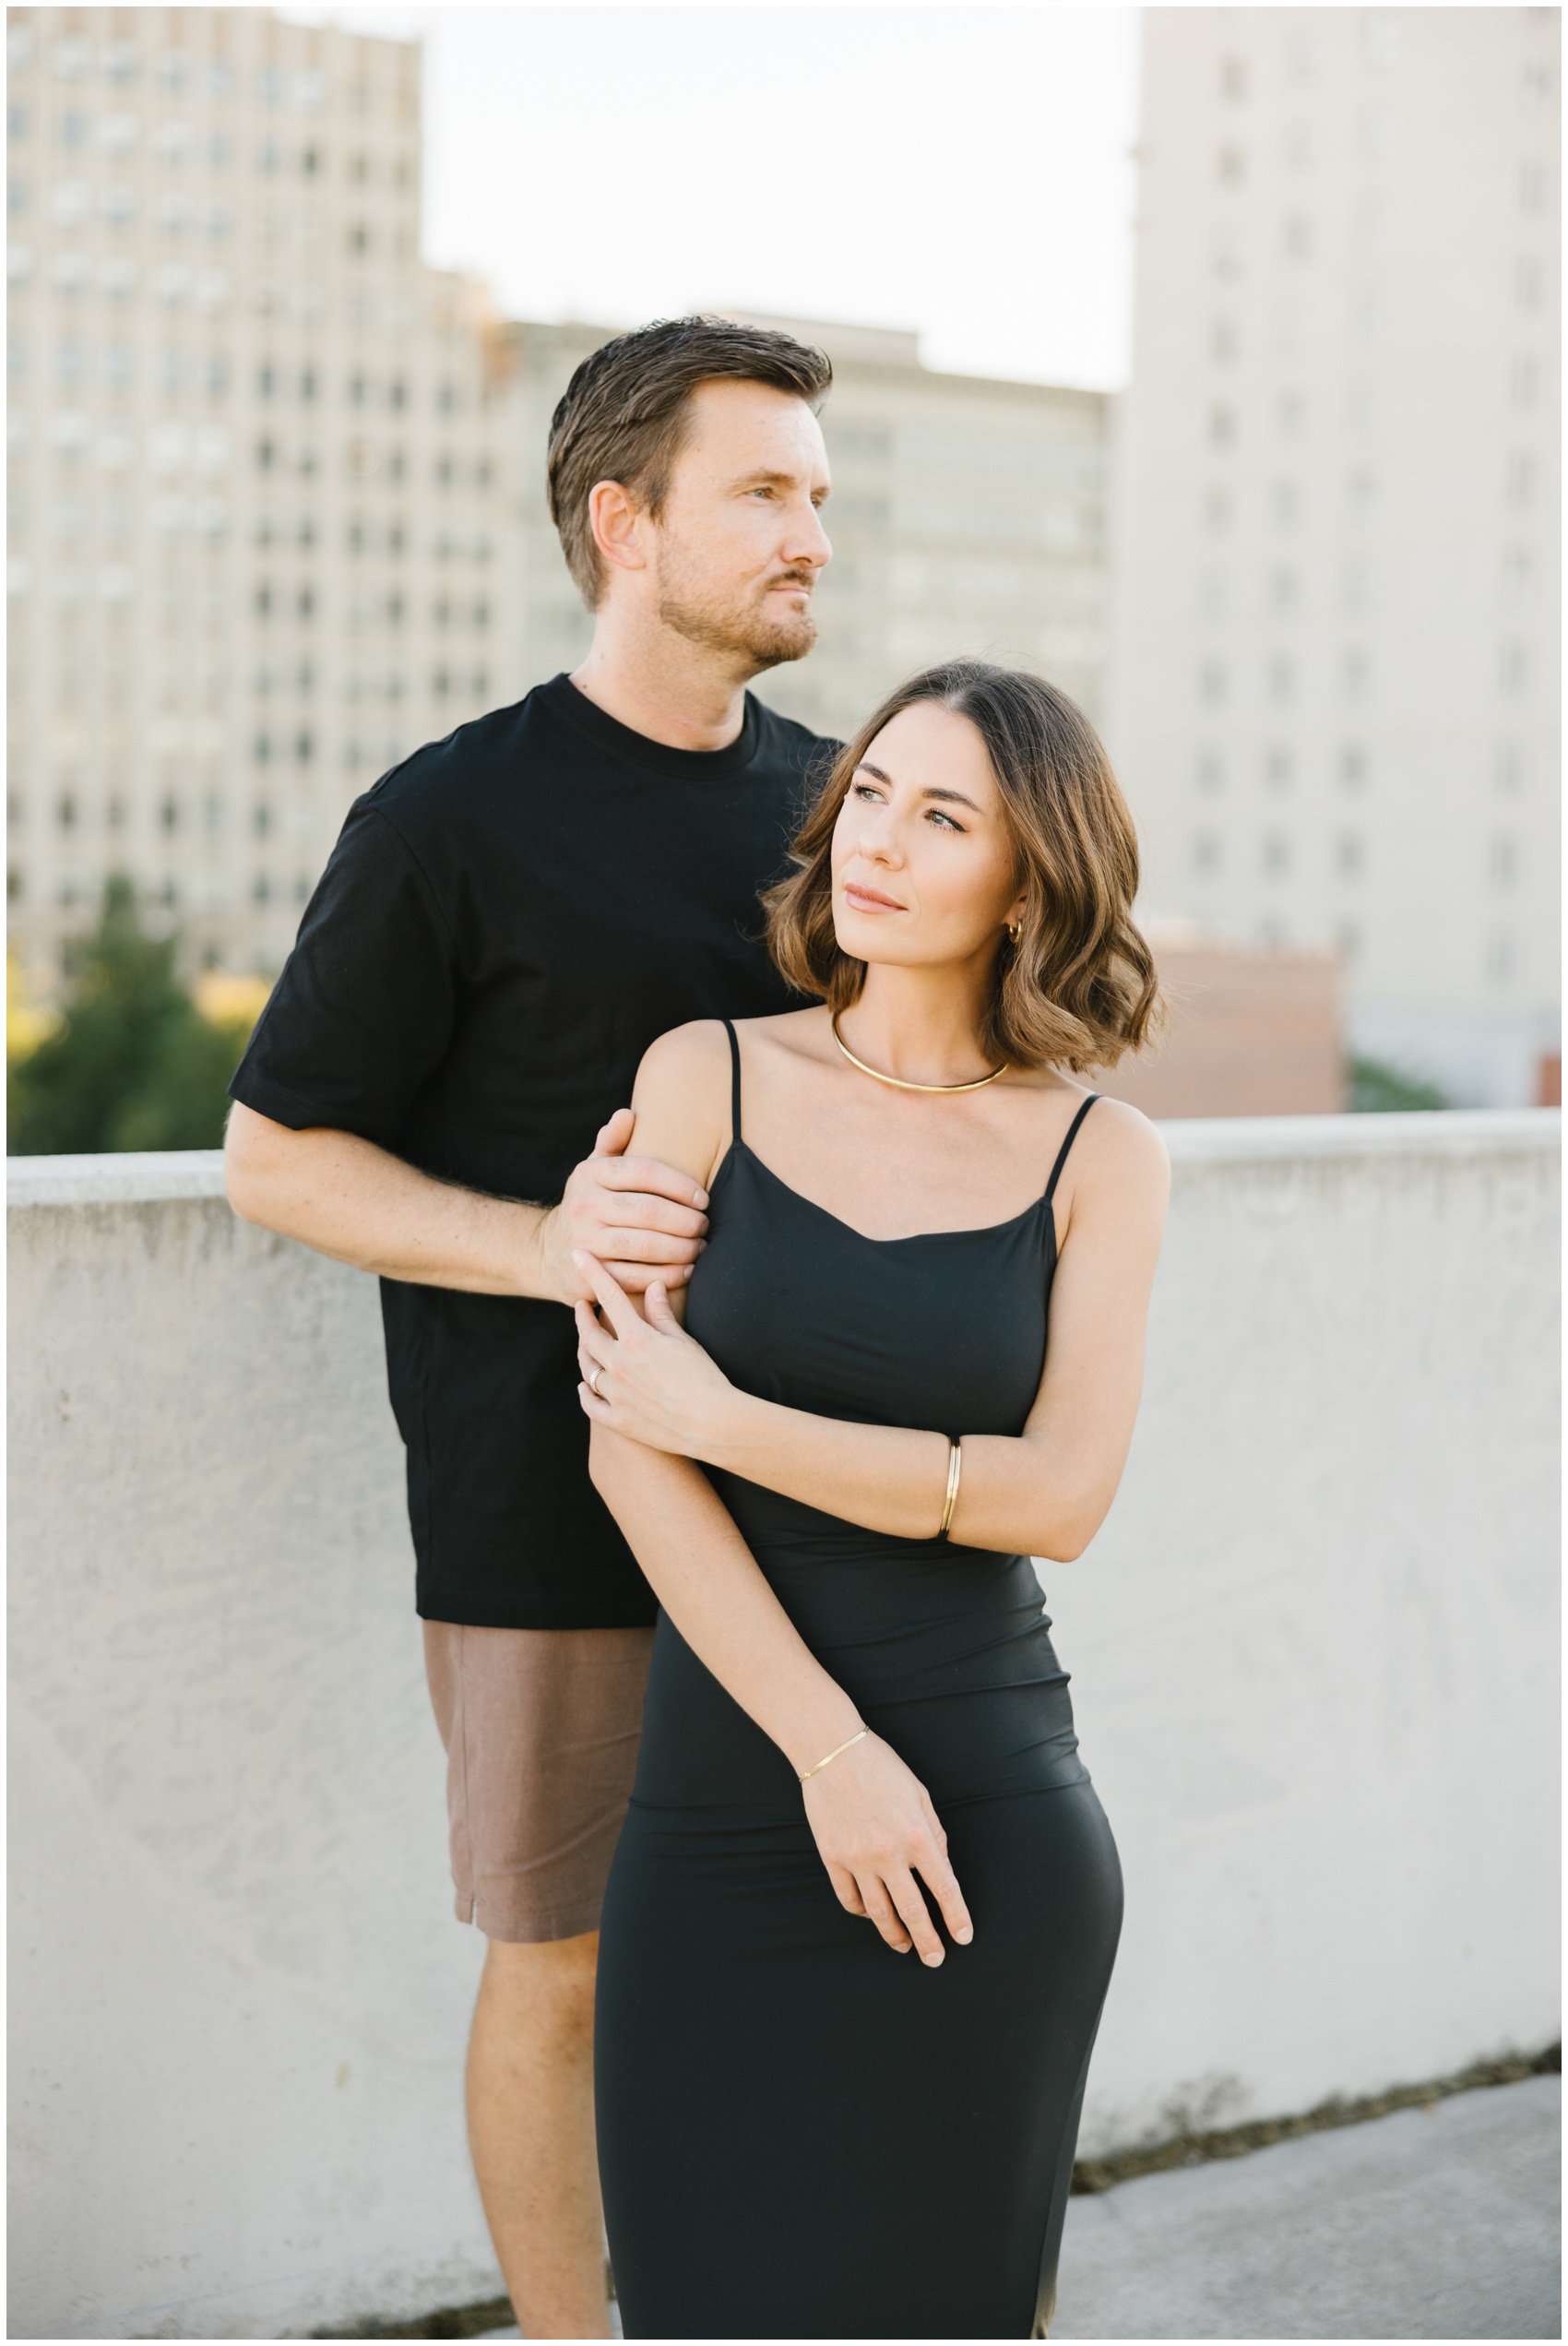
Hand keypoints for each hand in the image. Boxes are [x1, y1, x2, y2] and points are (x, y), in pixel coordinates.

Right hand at [540, 1110, 708, 1304]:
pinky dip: (667, 1276)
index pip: (643, 1171)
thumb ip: (611, 1142)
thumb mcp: (592, 1170)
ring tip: (699, 1247)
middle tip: (704, 1226)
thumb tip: (627, 1114)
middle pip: (648, 1211)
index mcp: (590, 1175)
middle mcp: (584, 1206)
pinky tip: (686, 1270)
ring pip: (645, 1246)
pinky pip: (637, 1277)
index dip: (680, 1184)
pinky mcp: (589, 1275)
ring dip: (681, 1249)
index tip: (703, 1198)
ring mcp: (585, 1243)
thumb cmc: (587, 1204)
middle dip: (686, 1220)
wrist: (547, 1252)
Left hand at [575, 1255, 737, 1457]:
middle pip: (588, 1334)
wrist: (712, 1423)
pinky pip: (591, 1404)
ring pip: (587, 1367)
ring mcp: (616, 1394)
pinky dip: (586, 1392)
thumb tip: (653, 1286)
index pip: (609, 1297)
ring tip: (584, 1342)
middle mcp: (619, 1364)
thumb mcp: (684, 1341)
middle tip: (580, 1306)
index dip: (593, 1273)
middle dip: (581, 1317)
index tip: (578, 1256)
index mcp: (637, 1340)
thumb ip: (662, 1314)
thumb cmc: (705, 1378)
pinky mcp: (618, 1420)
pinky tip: (585, 1384)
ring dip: (583, 1351)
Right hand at [801, 1732, 972, 1966]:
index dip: (956, 1917)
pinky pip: (849, 1899)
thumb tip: (941, 1868)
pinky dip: (863, 1913)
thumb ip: (935, 1834)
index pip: (944, 1888)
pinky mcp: (832, 1858)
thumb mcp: (920, 1795)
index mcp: (917, 1835)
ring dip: (895, 1935)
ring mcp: (857, 1858)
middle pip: (912, 1911)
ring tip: (905, 1945)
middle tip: (935, 1959)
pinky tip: (873, 1915)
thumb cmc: (882, 1767)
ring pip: (879, 1913)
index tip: (964, 1937)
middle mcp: (888, 1853)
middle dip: (928, 1941)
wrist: (832, 1749)